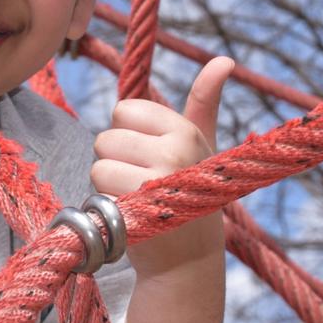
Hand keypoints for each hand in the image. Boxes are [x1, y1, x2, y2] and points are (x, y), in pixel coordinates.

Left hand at [90, 57, 233, 276]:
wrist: (188, 261)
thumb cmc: (191, 195)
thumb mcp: (201, 145)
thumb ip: (204, 102)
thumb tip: (224, 60)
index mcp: (186, 130)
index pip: (124, 109)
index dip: (127, 134)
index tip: (148, 156)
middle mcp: (175, 150)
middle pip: (107, 136)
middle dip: (116, 160)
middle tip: (142, 183)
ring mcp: (157, 178)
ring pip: (99, 162)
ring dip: (108, 184)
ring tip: (136, 199)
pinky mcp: (137, 205)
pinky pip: (98, 187)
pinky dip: (106, 203)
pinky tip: (130, 215)